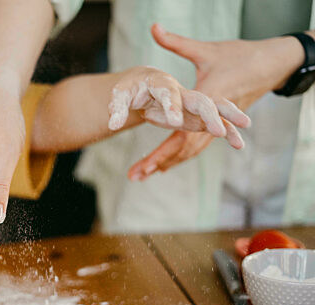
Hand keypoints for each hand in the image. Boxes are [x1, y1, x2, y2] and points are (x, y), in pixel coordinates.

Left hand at [128, 23, 300, 179]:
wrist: (269, 65)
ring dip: (166, 163)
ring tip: (142, 174)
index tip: (147, 164)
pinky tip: (164, 166)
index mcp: (205, 104)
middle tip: (136, 175)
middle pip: (182, 148)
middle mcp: (210, 119)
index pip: (182, 132)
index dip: (164, 150)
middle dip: (159, 162)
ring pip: (189, 150)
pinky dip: (180, 156)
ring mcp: (215, 124)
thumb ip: (176, 42)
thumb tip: (154, 27)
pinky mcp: (216, 126)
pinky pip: (196, 146)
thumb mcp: (205, 50)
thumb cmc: (237, 55)